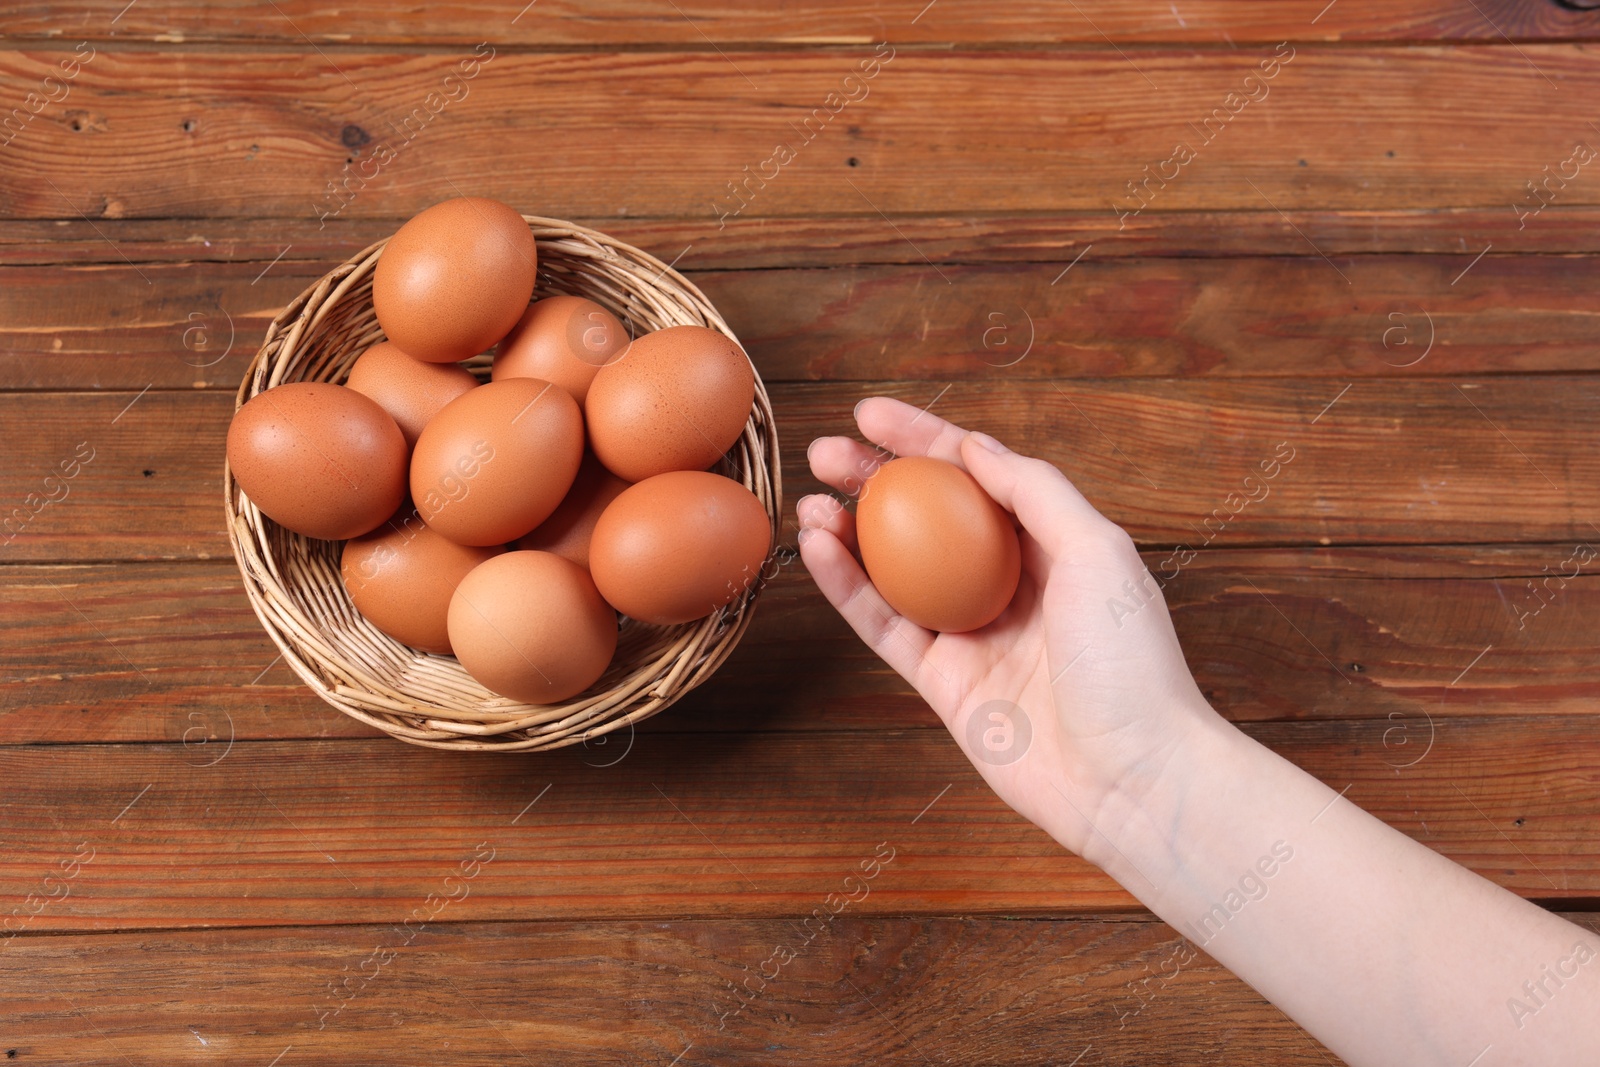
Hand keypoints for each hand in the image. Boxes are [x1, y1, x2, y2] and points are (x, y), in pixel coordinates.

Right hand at [798, 397, 1221, 859]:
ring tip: (811, 502)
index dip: (921, 439)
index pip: (976, 475)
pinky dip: (847, 588)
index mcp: (1051, 546)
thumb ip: (1034, 491)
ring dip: (849, 532)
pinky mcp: (944, 684)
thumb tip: (974, 446)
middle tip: (825, 454)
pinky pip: (884, 625)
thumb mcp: (1097, 551)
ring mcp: (973, 635)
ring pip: (894, 571)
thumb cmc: (1132, 663)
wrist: (1132, 778)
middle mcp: (1008, 585)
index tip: (869, 414)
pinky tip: (819, 551)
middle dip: (873, 480)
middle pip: (926, 517)